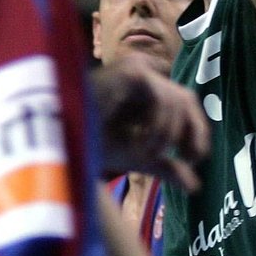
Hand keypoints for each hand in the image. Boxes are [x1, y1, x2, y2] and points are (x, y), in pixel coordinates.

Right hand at [93, 53, 209, 189]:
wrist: (59, 137)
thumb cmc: (90, 142)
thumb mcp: (136, 156)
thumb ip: (166, 166)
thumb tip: (195, 186)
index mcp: (144, 93)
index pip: (183, 104)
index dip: (195, 130)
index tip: (193, 160)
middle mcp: (143, 76)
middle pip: (186, 98)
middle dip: (193, 130)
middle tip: (188, 159)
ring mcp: (137, 70)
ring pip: (178, 99)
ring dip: (169, 134)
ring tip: (149, 154)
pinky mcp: (132, 72)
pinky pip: (162, 98)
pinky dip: (160, 125)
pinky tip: (142, 144)